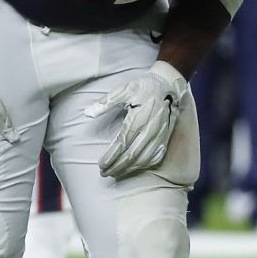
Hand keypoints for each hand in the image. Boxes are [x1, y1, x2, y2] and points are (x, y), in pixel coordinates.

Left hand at [88, 60, 189, 178]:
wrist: (169, 84)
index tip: (100, 165)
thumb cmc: (144, 86)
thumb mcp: (123, 90)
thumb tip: (87, 113)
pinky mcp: (166, 136)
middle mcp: (150, 129)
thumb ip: (105, 102)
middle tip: (104, 173)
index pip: (122, 144)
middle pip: (132, 155)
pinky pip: (156, 156)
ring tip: (116, 173)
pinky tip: (135, 168)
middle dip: (117, 166)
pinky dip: (144, 165)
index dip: (111, 156)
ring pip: (144, 158)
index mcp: (138, 118)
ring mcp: (160, 135)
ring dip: (129, 168)